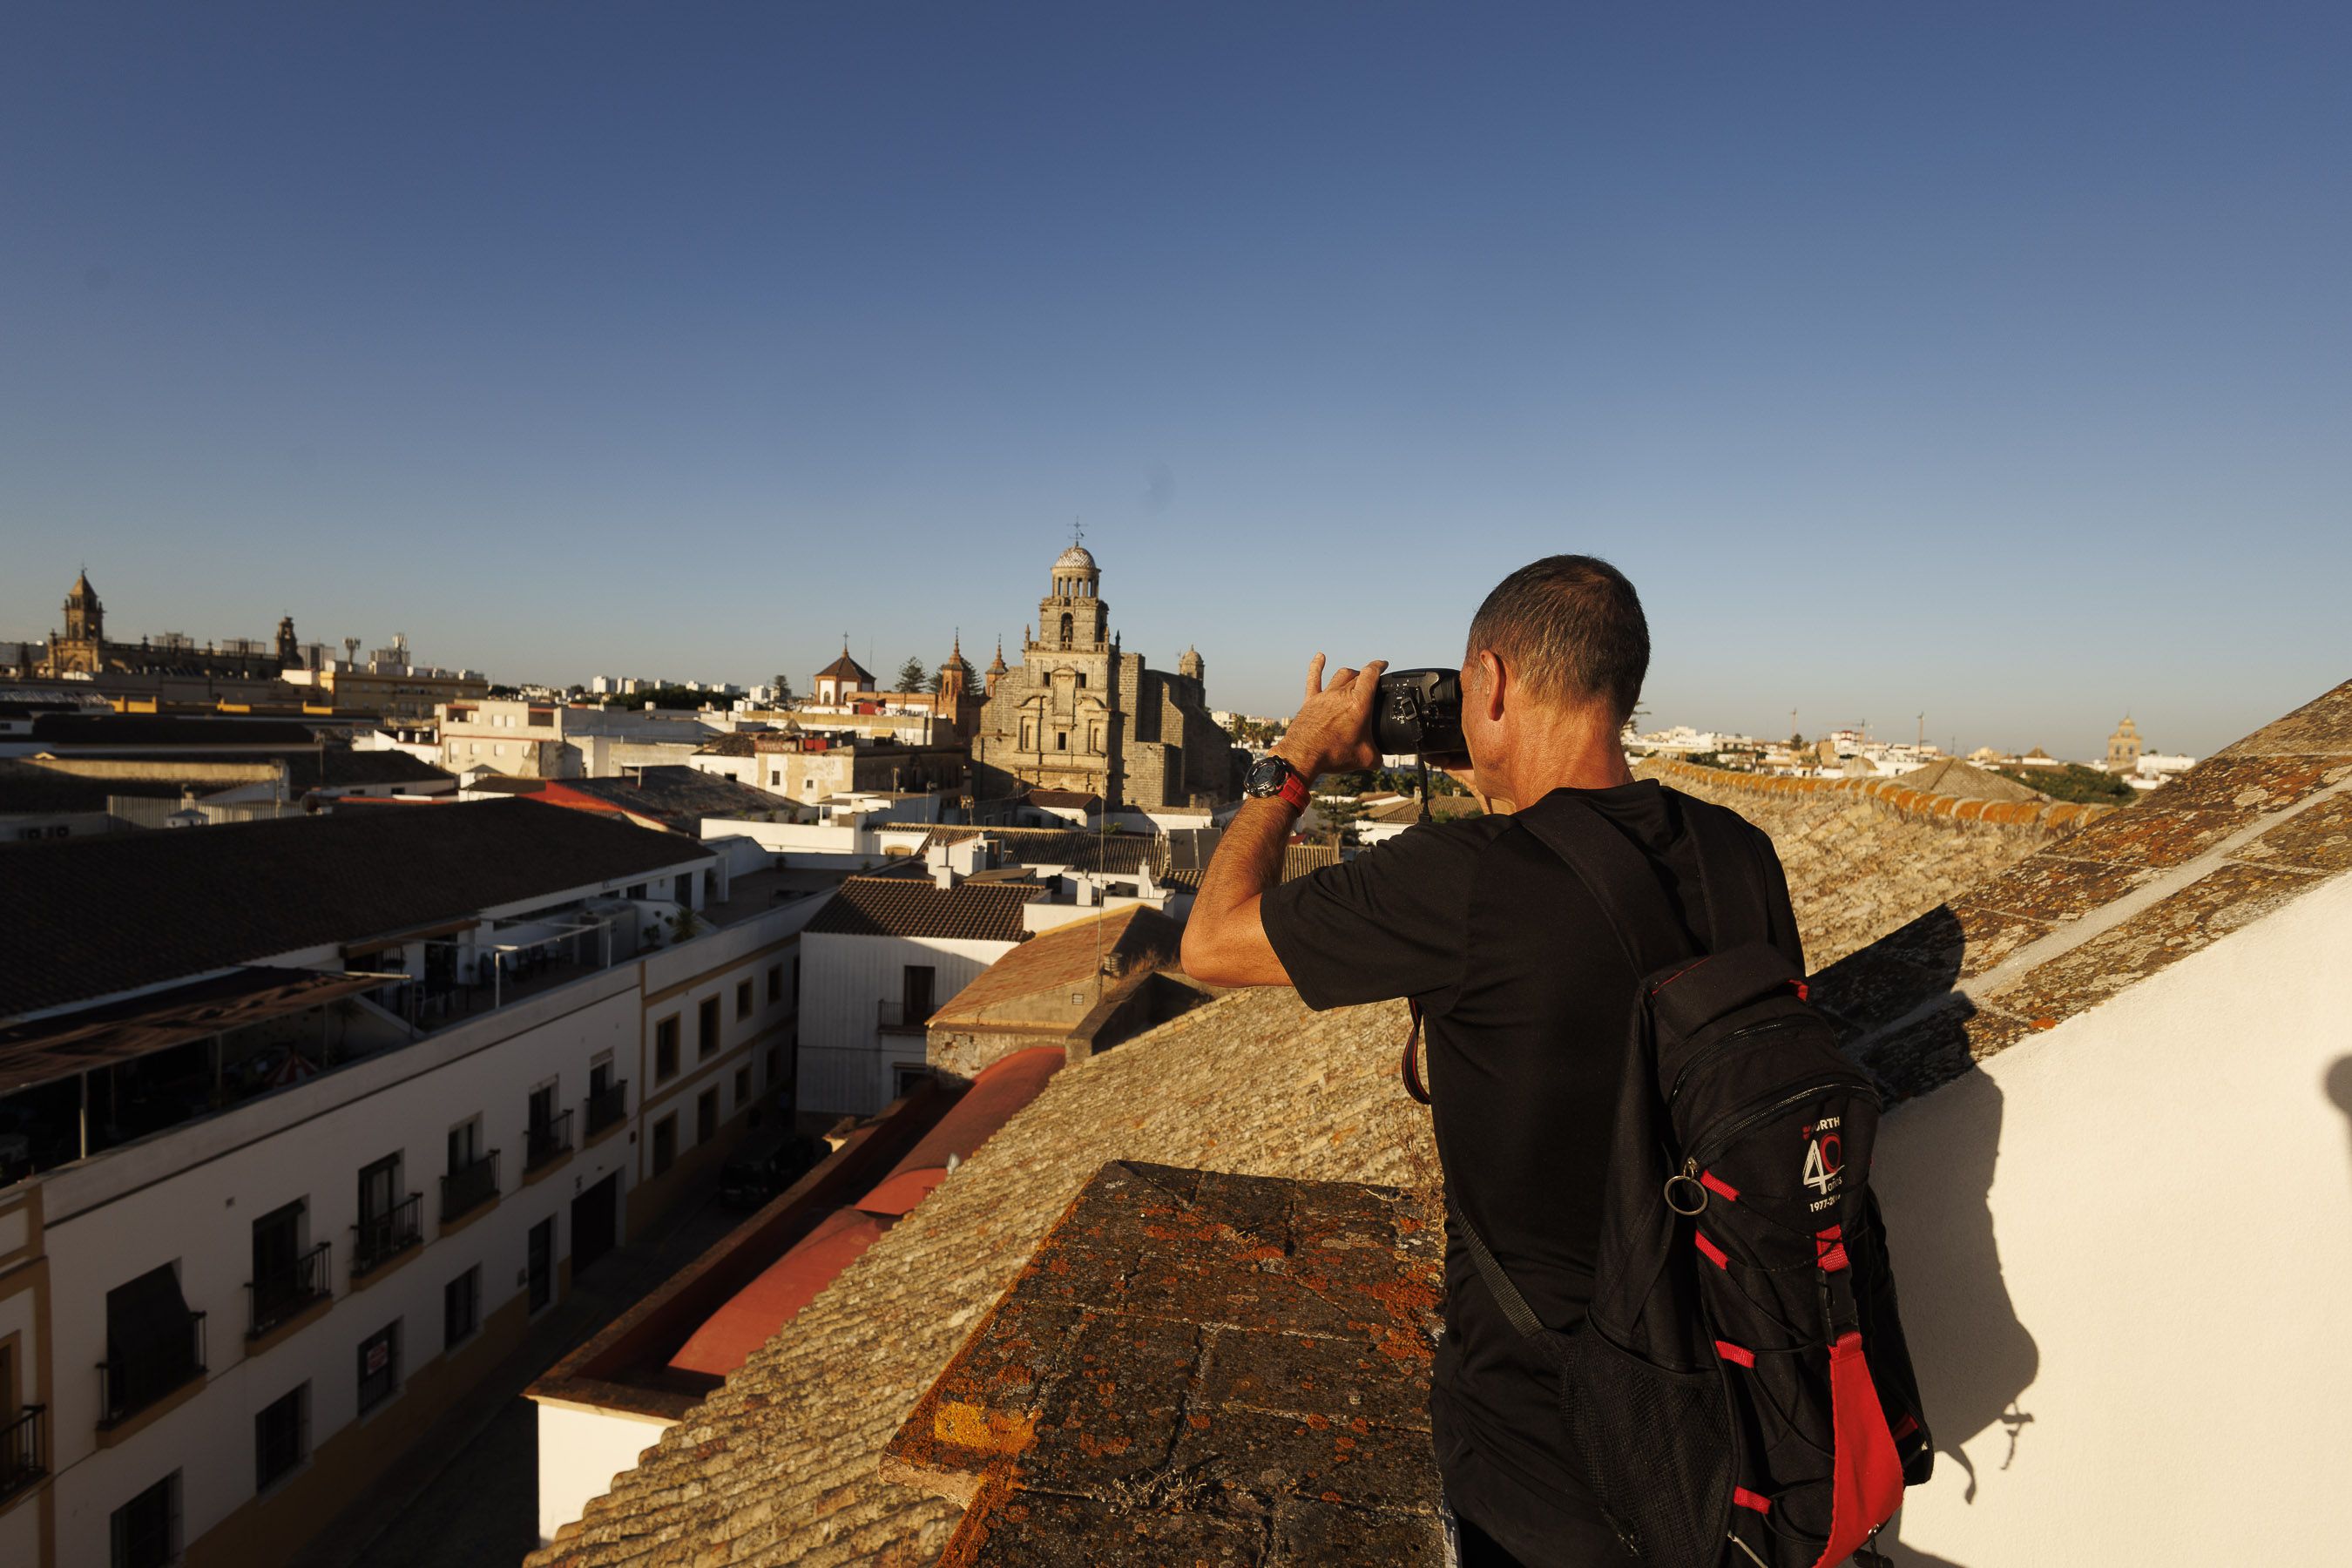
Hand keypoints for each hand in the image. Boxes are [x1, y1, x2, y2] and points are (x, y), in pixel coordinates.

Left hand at [1274, 654, 1386, 780]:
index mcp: (1359, 704)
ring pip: (1340, 675)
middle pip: (1357, 676)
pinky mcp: (1310, 701)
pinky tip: (1320, 656)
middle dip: (1366, 676)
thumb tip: (1382, 760)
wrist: (1303, 756)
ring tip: (1354, 676)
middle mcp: (1342, 695)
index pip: (1371, 674)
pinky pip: (1313, 678)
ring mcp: (1325, 696)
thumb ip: (1378, 756)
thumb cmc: (1334, 755)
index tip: (1383, 664)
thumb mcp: (1366, 759)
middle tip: (1371, 682)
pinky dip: (1316, 666)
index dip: (1379, 666)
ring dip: (1349, 674)